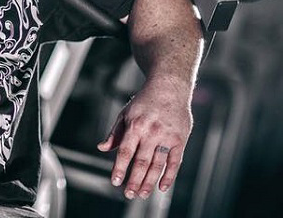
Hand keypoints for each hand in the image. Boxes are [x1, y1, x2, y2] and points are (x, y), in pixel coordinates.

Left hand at [97, 78, 192, 199]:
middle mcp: (152, 132)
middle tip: (128, 194)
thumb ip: (115, 133)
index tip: (115, 182)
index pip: (125, 152)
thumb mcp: (125, 113)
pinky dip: (169, 176)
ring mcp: (167, 137)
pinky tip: (162, 187)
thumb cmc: (144, 101)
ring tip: (142, 194)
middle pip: (141, 162)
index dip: (120, 168)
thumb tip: (102, 148)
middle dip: (134, 180)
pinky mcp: (180, 140)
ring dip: (149, 182)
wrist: (169, 88)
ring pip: (158, 165)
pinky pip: (175, 162)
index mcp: (135, 125)